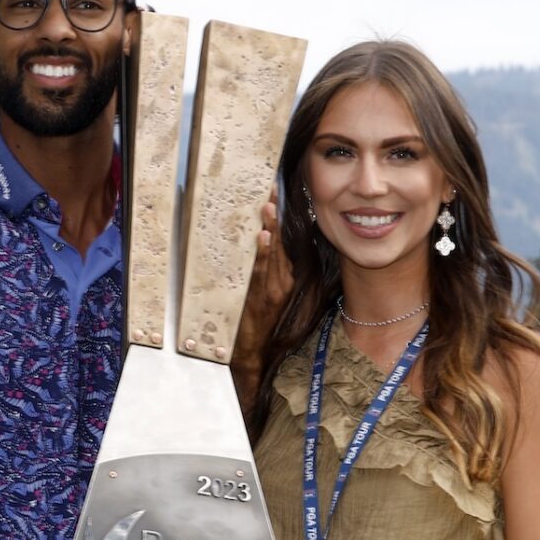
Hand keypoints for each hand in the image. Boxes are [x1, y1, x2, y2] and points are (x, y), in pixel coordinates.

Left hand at [232, 190, 294, 415]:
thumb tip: (259, 242)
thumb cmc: (257, 320)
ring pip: (272, 252)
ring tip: (268, 206)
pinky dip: (263, 253)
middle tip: (270, 190)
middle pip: (279, 241)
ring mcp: (274, 287)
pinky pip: (262, 270)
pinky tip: (262, 237)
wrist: (253, 350)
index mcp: (286, 276)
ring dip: (270, 228)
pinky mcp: (264, 296)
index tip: (273, 193)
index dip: (278, 216)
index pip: (283, 240)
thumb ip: (266, 270)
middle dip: (274, 215)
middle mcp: (283, 279)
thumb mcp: (267, 293)